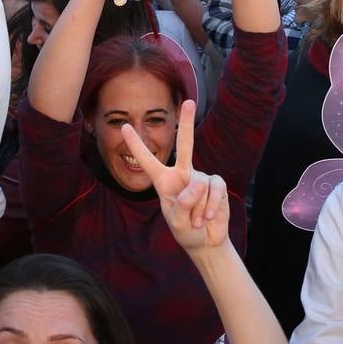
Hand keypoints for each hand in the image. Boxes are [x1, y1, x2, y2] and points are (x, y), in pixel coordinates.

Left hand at [120, 100, 231, 251]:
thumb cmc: (185, 230)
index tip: (125, 127)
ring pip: (199, 185)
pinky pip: (214, 190)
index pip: (148, 161)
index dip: (136, 145)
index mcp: (164, 182)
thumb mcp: (176, 222)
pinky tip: (208, 218)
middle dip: (187, 123)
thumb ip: (182, 204)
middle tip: (189, 101)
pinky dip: (211, 206)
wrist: (206, 241)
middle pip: (186, 145)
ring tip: (196, 221)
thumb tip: (198, 183)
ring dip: (198, 208)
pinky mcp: (217, 185)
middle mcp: (183, 175)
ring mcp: (201, 178)